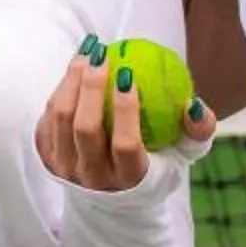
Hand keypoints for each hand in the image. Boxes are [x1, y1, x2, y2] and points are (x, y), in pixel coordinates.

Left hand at [35, 39, 217, 192]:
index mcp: (129, 179)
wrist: (113, 193)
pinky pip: (48, 117)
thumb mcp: (183, 152)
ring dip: (71, 81)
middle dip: (91, 87)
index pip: (125, 145)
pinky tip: (75, 66)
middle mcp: (93, 178)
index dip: (125, 110)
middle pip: (86, 129)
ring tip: (88, 53)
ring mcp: (66, 169)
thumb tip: (193, 105)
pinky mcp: (47, 158)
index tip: (128, 75)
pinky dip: (60, 90)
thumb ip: (198, 130)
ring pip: (61, 120)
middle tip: (101, 56)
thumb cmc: (156, 161)